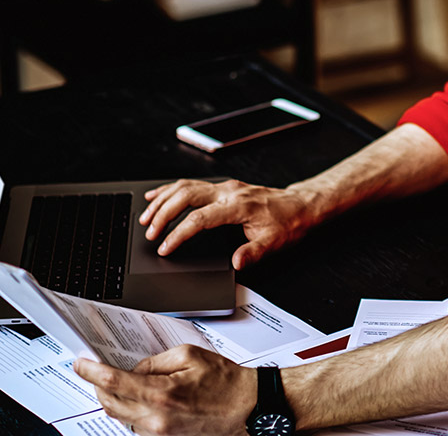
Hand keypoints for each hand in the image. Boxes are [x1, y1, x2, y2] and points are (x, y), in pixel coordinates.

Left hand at [75, 346, 255, 435]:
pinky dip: (129, 409)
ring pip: (120, 416)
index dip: (91, 371)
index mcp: (162, 394)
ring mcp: (160, 432)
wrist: (247, 409)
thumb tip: (135, 368)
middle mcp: (157, 418)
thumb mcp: (189, 356)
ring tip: (117, 381)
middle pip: (110, 403)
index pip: (114, 382)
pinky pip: (135, 425)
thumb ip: (156, 361)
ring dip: (113, 398)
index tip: (80, 363)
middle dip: (97, 385)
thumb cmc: (226, 383)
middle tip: (94, 370)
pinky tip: (137, 396)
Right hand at [141, 179, 319, 268]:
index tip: (165, 247)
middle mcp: (229, 192)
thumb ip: (252, 253)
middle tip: (149, 232)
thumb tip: (235, 263)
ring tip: (146, 216)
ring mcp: (225, 186)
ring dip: (163, 200)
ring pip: (186, 186)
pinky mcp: (224, 187)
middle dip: (163, 214)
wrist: (301, 206)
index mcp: (238, 206)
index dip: (179, 234)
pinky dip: (171, 189)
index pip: (200, 219)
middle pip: (186, 196)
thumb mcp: (274, 243)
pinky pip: (192, 184)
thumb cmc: (288, 223)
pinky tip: (157, 195)